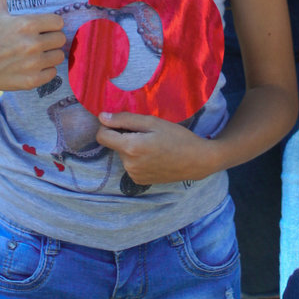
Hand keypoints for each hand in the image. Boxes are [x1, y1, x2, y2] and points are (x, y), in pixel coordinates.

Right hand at [0, 0, 67, 92]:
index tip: (39, 27)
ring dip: (50, 55)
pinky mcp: (33, 80)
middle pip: (61, 39)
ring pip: (59, 56)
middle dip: (51, 39)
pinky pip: (53, 73)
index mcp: (26, 24)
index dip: (50, 25)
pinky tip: (31, 66)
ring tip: (34, 53)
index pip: (58, 22)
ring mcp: (33, 64)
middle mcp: (31, 44)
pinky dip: (45, 70)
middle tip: (37, 41)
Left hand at [96, 111, 217, 184]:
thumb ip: (125, 119)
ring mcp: (133, 175)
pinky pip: (131, 164)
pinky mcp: (139, 181)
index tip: (122, 121)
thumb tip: (102, 117)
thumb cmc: (177, 137)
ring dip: (131, 147)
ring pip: (123, 154)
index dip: (109, 126)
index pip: (102, 136)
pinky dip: (137, 158)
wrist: (196, 161)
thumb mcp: (152, 122)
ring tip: (153, 144)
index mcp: (130, 148)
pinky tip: (154, 155)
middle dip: (124, 136)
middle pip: (114, 144)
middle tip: (147, 132)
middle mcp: (128, 164)